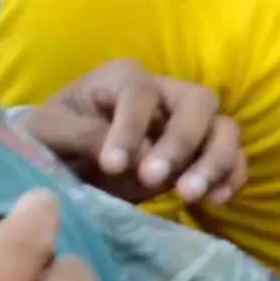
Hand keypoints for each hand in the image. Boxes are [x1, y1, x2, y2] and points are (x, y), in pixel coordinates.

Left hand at [13, 61, 243, 205]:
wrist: (62, 163)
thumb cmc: (51, 139)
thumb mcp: (46, 133)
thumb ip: (79, 136)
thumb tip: (123, 156)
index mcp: (124, 79)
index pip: (141, 92)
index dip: (131, 127)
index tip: (112, 165)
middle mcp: (166, 93)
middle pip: (198, 102)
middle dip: (181, 142)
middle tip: (154, 179)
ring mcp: (189, 125)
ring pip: (224, 129)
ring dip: (213, 162)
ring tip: (188, 196)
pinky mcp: (200, 155)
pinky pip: (233, 159)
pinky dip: (231, 178)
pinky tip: (216, 202)